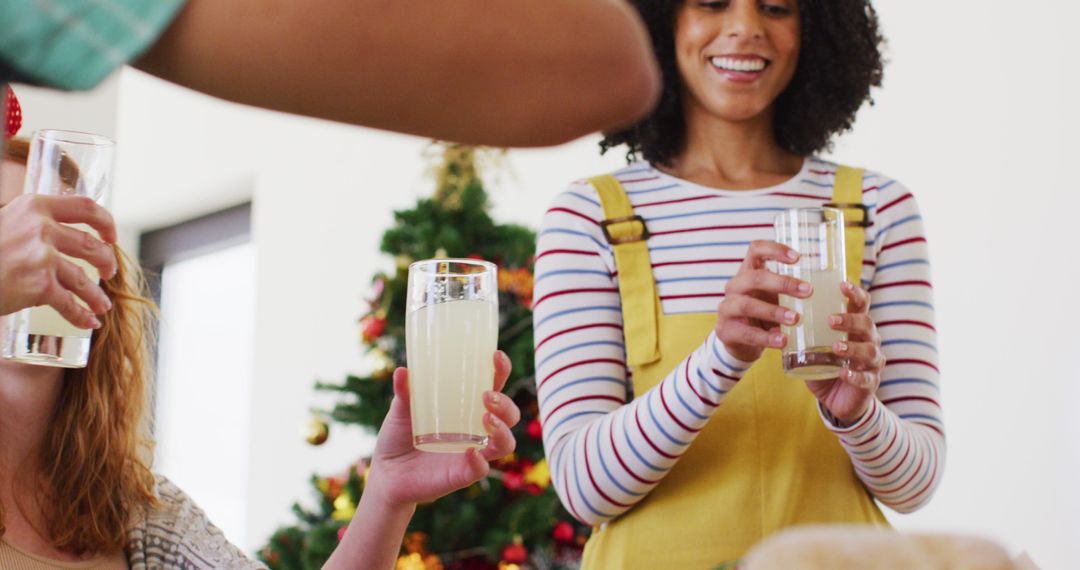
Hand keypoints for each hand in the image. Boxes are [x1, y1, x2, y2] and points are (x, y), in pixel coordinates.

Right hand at [0, 194, 117, 326]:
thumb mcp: (6, 223)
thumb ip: (32, 223)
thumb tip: (63, 230)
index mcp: (34, 206)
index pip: (85, 206)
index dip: (106, 221)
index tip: (110, 236)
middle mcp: (42, 228)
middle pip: (91, 245)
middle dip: (106, 262)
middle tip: (108, 273)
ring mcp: (42, 256)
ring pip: (83, 279)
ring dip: (96, 295)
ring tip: (102, 305)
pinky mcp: (38, 285)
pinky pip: (69, 303)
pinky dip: (82, 315)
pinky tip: (89, 322)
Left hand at [363, 351, 518, 508]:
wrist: (386, 473)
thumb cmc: (399, 436)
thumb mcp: (400, 411)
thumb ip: (404, 393)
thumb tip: (403, 371)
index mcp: (466, 407)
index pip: (494, 386)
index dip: (500, 371)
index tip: (495, 356)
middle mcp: (476, 429)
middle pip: (509, 415)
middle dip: (505, 404)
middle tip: (486, 396)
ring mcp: (473, 452)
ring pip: (506, 443)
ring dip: (503, 429)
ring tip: (486, 419)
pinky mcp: (463, 474)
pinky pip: (481, 469)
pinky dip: (480, 461)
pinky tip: (470, 452)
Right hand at [716, 240, 811, 362]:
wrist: (739, 342)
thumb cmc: (763, 313)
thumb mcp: (773, 296)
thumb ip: (791, 290)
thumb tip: (836, 287)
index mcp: (748, 272)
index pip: (755, 250)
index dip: (775, 250)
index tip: (798, 258)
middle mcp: (735, 286)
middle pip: (755, 277)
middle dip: (783, 283)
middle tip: (808, 291)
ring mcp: (727, 308)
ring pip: (748, 305)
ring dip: (774, 311)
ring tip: (796, 319)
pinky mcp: (726, 330)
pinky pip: (747, 333)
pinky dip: (766, 337)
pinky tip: (783, 340)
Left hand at [804, 282, 883, 423]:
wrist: (838, 399)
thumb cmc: (825, 366)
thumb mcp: (812, 348)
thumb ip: (799, 335)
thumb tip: (774, 322)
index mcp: (855, 326)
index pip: (861, 304)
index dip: (854, 293)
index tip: (841, 284)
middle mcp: (868, 340)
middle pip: (867, 323)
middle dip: (850, 320)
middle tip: (830, 320)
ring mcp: (871, 362)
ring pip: (869, 350)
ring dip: (852, 347)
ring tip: (835, 346)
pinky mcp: (870, 383)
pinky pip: (865, 378)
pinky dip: (855, 375)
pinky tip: (843, 373)